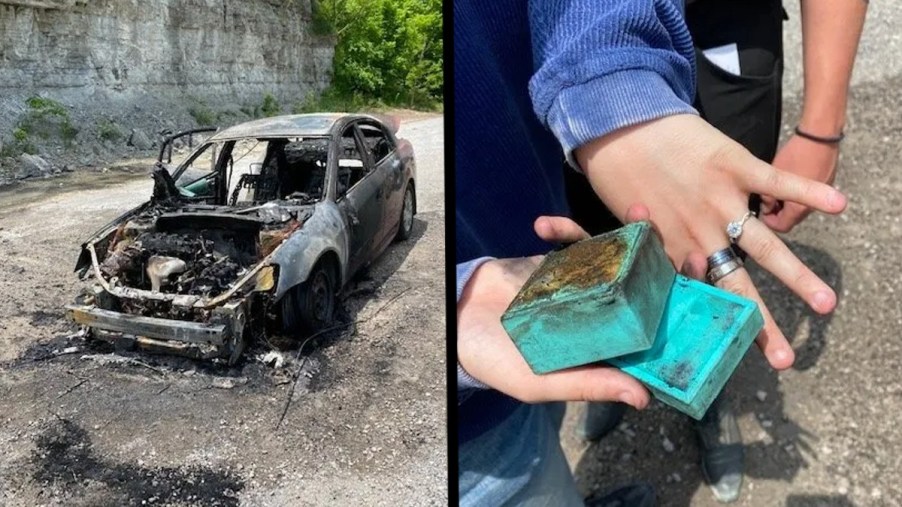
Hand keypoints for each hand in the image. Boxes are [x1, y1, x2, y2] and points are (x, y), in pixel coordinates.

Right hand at [457, 207, 707, 407]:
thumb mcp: (541, 382)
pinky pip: (571, 241)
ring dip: (629, 233)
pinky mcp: (557, 263)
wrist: (456, 328)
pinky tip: (542, 226)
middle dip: (666, 263)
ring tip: (638, 212)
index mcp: (605, 346)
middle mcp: (601, 314)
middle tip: (684, 244)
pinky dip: (561, 229)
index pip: (654, 330)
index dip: (681, 311)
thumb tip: (643, 398)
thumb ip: (588, 384)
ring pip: (617, 256)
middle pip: (645, 286)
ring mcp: (582, 285)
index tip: (702, 289)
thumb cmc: (498, 364)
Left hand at [576, 114, 846, 370]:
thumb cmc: (617, 174)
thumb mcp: (627, 222)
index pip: (700, 297)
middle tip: (785, 360)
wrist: (618, 123)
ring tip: (827, 305)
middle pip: (735, 285)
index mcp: (670, 250)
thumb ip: (652, 249)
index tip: (735, 354)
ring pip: (765, 246)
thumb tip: (671, 271)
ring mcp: (719, 201)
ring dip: (797, 276)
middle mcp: (698, 233)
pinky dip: (808, 191)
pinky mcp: (733, 166)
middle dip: (761, 324)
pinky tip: (839, 205)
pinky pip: (776, 181)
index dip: (719, 325)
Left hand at [760, 134, 839, 231]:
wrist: (820, 136)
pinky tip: (789, 179)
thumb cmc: (795, 155)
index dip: (768, 221)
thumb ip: (767, 197)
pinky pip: (808, 195)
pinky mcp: (825, 185)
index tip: (760, 210)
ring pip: (798, 208)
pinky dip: (797, 194)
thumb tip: (765, 208)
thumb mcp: (773, 177)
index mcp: (799, 208)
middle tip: (766, 198)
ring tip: (775, 186)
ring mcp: (820, 196)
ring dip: (786, 203)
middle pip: (790, 219)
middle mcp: (812, 206)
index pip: (781, 227)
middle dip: (776, 212)